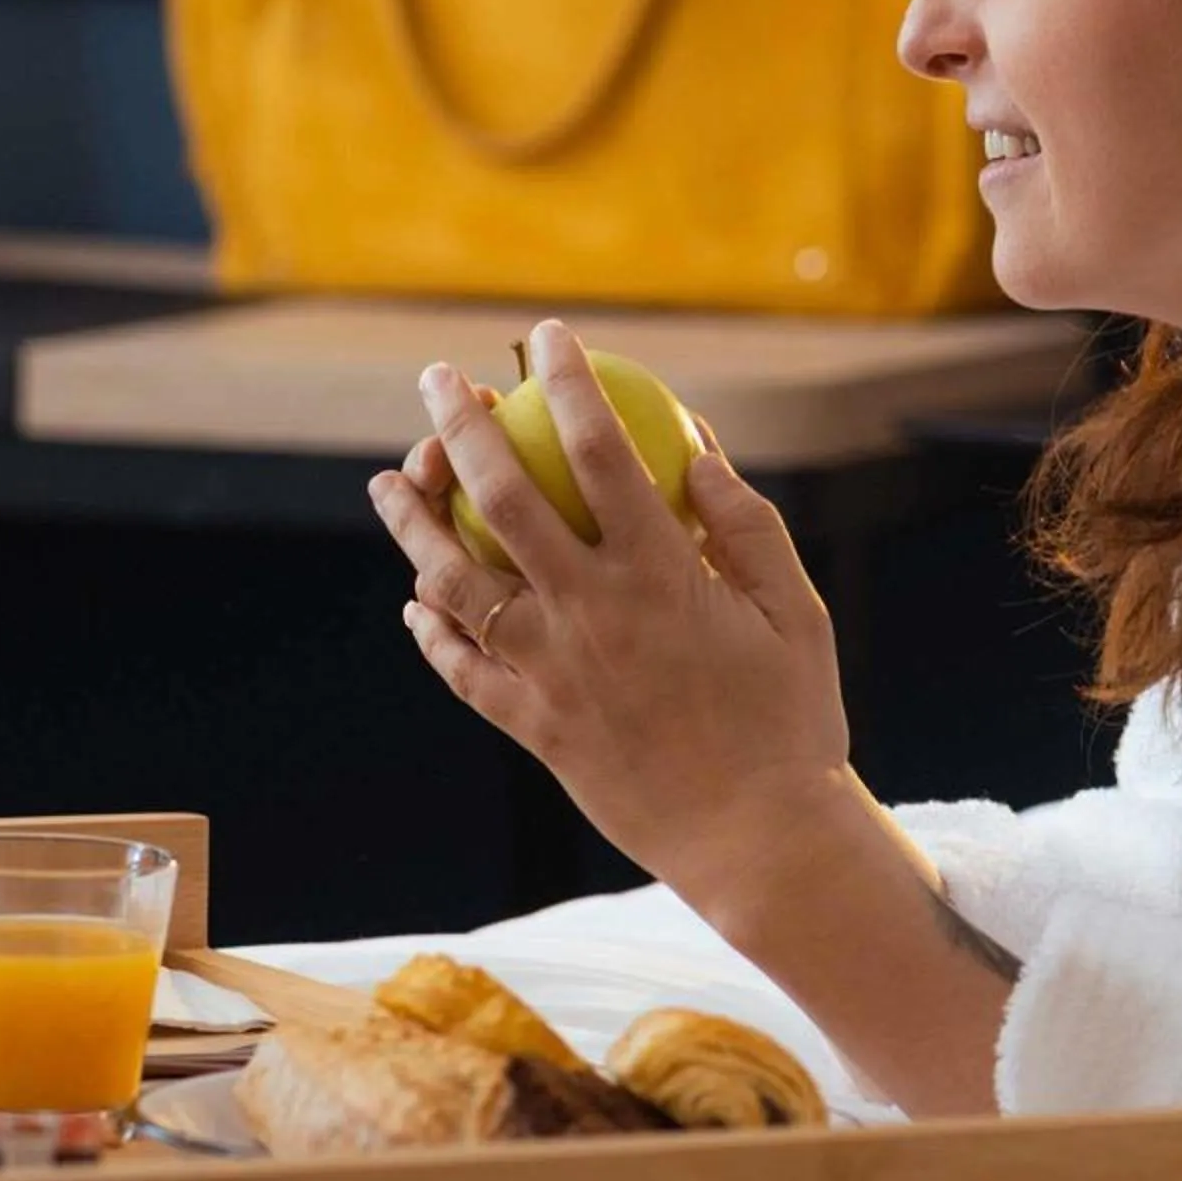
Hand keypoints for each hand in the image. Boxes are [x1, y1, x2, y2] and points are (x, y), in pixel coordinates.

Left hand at [370, 319, 853, 900]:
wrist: (758, 840)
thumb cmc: (791, 718)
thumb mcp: (793, 611)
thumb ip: (745, 523)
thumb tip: (693, 445)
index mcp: (662, 575)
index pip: (603, 452)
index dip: (569, 384)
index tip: (548, 339)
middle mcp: (592, 615)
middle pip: (502, 499)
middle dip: (459, 428)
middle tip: (437, 380)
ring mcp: (552, 673)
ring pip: (456, 581)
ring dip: (413, 522)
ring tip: (388, 480)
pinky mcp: (532, 727)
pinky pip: (463, 670)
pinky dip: (433, 630)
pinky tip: (417, 600)